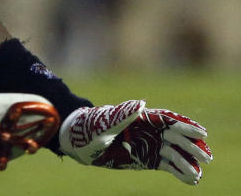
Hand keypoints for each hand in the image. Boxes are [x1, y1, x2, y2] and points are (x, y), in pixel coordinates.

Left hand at [60, 100, 211, 184]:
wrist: (78, 142)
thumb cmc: (89, 127)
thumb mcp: (105, 122)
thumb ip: (122, 115)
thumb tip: (141, 103)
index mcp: (140, 117)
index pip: (168, 120)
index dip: (186, 126)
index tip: (201, 133)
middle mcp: (148, 131)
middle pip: (176, 137)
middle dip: (191, 145)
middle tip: (206, 156)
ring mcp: (148, 145)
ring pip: (174, 152)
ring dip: (188, 161)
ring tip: (198, 172)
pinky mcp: (146, 159)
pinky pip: (168, 165)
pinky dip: (180, 172)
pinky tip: (191, 179)